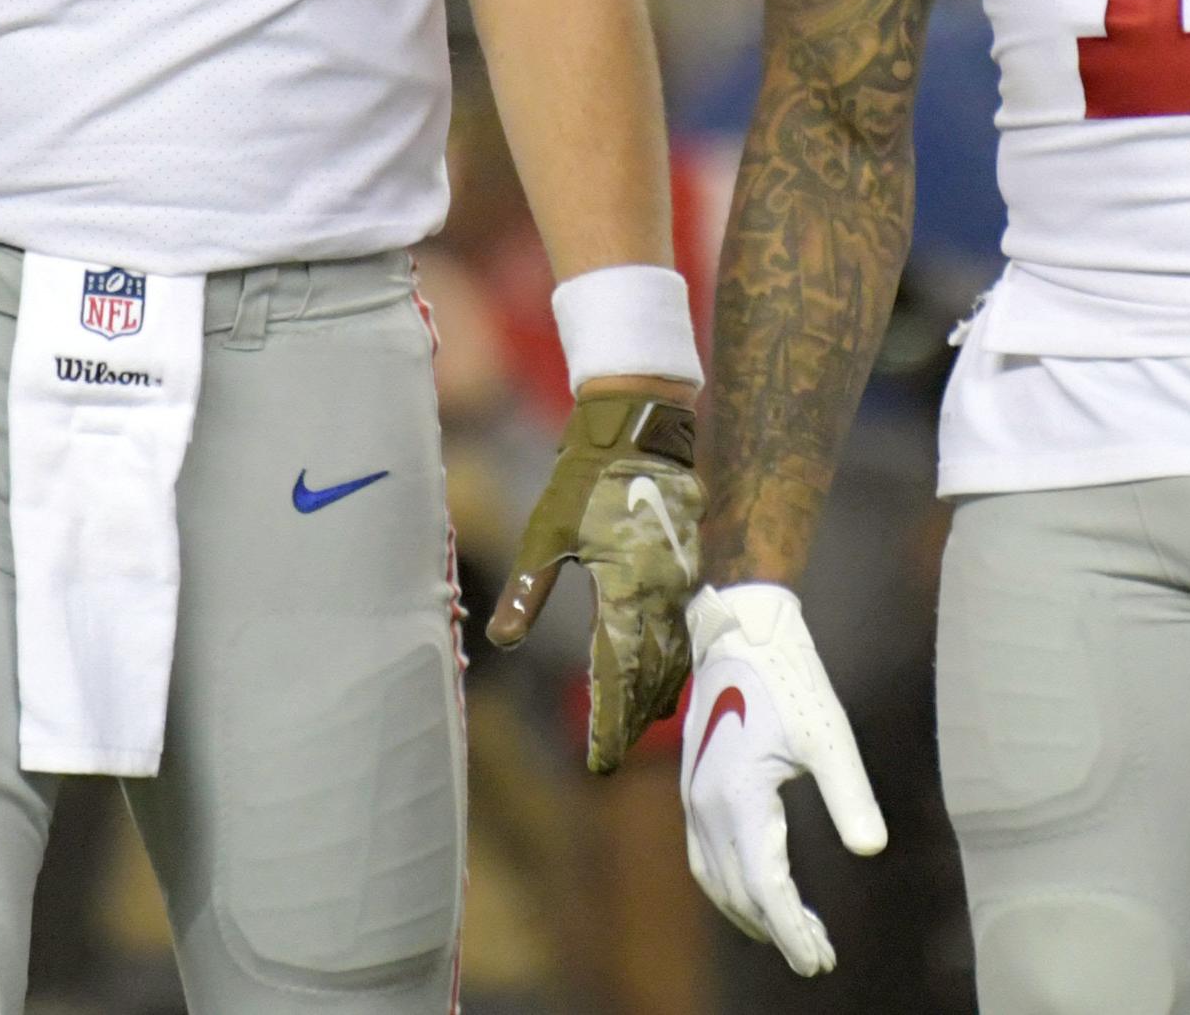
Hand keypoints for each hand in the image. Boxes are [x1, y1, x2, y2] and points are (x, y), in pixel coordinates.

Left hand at [484, 388, 700, 770]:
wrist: (639, 429)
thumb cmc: (586, 477)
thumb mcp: (546, 531)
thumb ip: (529, 589)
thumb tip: (502, 641)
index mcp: (628, 587)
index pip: (618, 672)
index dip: (608, 720)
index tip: (597, 760)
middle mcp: (663, 592)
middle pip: (650, 673)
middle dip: (630, 720)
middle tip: (610, 758)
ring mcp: (681, 581)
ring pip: (672, 654)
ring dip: (653, 696)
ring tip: (634, 732)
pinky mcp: (686, 569)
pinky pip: (682, 629)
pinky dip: (670, 662)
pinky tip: (663, 682)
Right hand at [677, 583, 884, 975]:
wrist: (740, 632)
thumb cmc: (789, 679)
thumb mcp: (829, 735)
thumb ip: (850, 795)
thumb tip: (871, 849)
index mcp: (738, 797)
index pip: (765, 887)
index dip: (793, 931)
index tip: (819, 960)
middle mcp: (706, 806)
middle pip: (740, 892)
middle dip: (778, 930)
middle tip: (818, 955)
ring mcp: (692, 799)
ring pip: (715, 881)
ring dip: (750, 914)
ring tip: (789, 935)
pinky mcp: (692, 789)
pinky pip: (703, 858)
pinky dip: (729, 887)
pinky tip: (753, 892)